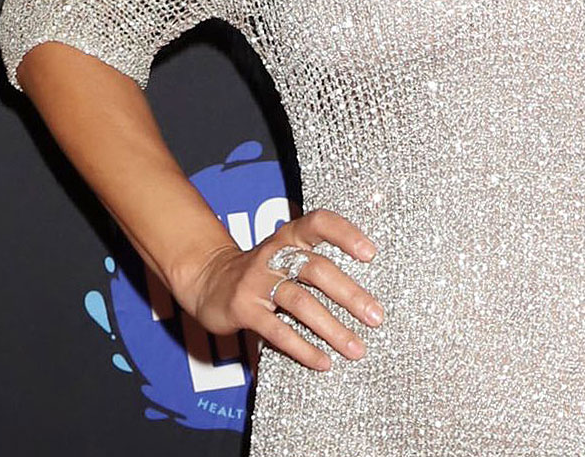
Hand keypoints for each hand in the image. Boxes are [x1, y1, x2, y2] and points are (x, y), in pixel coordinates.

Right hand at [180, 208, 384, 370]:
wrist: (208, 280)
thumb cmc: (262, 270)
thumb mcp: (286, 254)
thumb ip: (317, 262)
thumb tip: (365, 292)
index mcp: (290, 235)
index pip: (320, 223)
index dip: (345, 234)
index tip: (371, 254)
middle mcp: (274, 254)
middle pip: (317, 269)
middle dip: (350, 295)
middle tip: (376, 317)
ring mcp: (257, 281)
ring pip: (301, 303)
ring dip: (332, 328)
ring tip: (356, 348)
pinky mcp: (244, 310)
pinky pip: (278, 331)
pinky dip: (303, 348)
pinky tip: (323, 362)